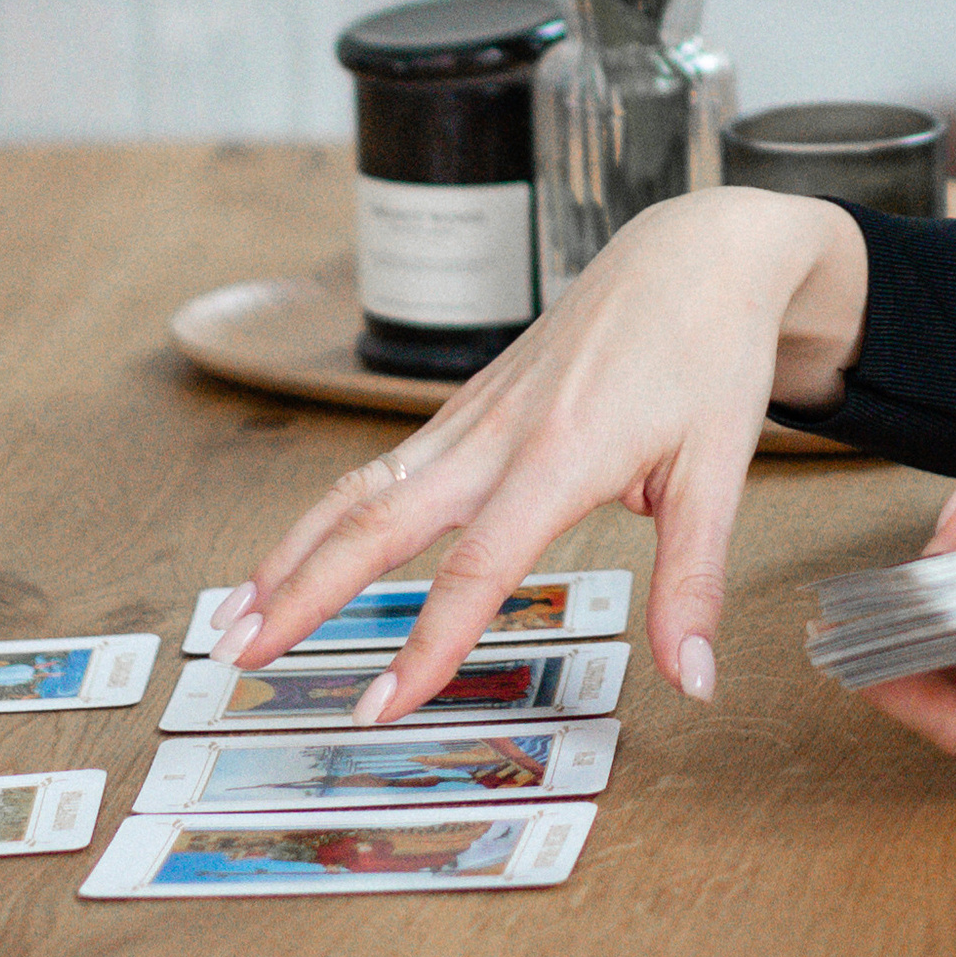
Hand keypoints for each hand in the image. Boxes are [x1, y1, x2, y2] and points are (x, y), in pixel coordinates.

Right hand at [216, 187, 867, 720]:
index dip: (426, 645)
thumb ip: (694, 582)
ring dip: (292, 551)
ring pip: (362, 485)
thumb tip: (696, 681)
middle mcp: (500, 431)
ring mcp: (476, 412)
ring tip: (234, 615)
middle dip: (300, 591)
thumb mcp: (721, 470)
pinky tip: (300, 552)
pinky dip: (329, 512)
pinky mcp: (471, 402)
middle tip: (236, 656)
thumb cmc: (711, 351)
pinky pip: (384, 463)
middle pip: (378, 519)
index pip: (477, 569)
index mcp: (562, 453)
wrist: (697, 249)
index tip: (380, 707)